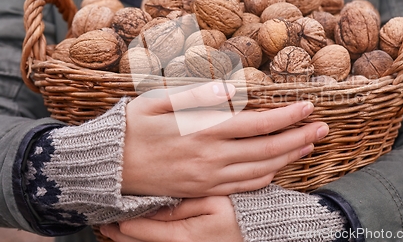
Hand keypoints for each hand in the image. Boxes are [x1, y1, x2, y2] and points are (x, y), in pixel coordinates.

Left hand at [100, 197, 241, 241]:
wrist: (259, 229)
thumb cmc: (239, 213)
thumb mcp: (212, 203)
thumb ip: (181, 206)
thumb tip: (154, 205)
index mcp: (182, 236)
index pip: (140, 230)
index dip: (120, 222)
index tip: (105, 213)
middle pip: (140, 241)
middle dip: (121, 231)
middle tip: (104, 220)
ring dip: (132, 235)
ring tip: (117, 225)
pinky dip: (148, 235)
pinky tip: (142, 227)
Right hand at [121, 81, 327, 196]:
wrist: (109, 168)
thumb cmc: (132, 127)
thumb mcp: (157, 101)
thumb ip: (197, 95)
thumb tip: (233, 89)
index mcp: (203, 131)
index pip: (258, 123)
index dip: (287, 116)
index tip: (309, 106)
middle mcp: (211, 157)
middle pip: (268, 148)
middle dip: (300, 137)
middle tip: (323, 128)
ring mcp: (209, 178)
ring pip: (261, 170)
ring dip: (289, 158)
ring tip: (309, 146)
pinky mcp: (204, 190)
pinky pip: (243, 187)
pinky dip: (267, 178)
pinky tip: (279, 168)